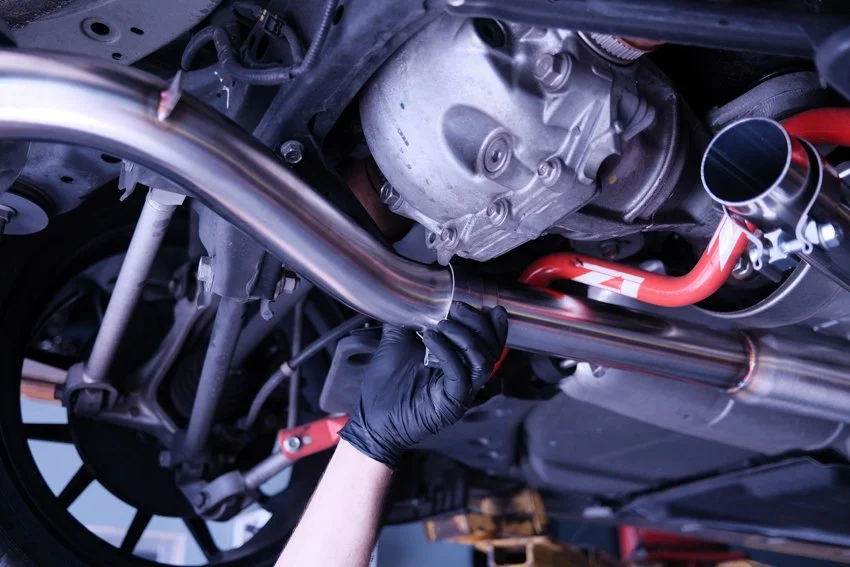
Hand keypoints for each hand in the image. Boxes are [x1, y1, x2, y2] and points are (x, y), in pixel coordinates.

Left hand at [339, 302, 508, 468]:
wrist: (372, 417)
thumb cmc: (386, 385)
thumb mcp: (397, 342)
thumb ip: (406, 320)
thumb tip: (406, 295)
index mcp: (460, 362)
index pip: (489, 342)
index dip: (492, 323)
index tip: (481, 305)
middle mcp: (466, 377)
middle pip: (491, 348)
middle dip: (477, 323)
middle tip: (456, 308)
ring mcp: (461, 392)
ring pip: (483, 360)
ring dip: (464, 336)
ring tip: (440, 325)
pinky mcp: (451, 404)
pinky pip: (460, 374)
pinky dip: (447, 352)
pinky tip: (429, 338)